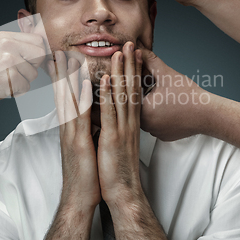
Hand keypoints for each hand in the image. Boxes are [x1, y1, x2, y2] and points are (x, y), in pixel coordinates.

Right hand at [0, 28, 46, 110]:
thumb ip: (17, 45)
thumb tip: (43, 45)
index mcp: (4, 37)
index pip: (38, 41)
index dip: (36, 54)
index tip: (26, 62)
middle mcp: (7, 45)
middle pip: (40, 55)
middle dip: (32, 67)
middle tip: (14, 72)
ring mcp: (7, 61)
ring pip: (33, 74)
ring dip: (23, 81)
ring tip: (4, 80)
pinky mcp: (8, 78)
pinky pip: (26, 87)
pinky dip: (17, 91)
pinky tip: (2, 88)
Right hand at [49, 51, 99, 208]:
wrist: (79, 198)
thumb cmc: (84, 173)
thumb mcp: (84, 145)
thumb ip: (84, 129)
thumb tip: (89, 117)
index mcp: (70, 128)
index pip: (64, 98)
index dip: (62, 78)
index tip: (62, 61)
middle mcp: (68, 127)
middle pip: (62, 95)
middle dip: (60, 72)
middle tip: (57, 50)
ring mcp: (72, 134)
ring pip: (69, 100)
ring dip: (69, 78)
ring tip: (68, 57)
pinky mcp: (79, 143)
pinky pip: (80, 117)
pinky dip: (81, 99)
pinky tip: (83, 84)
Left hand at [97, 42, 142, 204]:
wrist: (124, 193)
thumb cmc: (120, 170)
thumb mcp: (120, 143)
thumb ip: (118, 126)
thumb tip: (114, 115)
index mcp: (130, 124)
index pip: (133, 93)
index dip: (132, 73)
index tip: (131, 56)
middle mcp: (129, 123)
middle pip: (131, 90)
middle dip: (129, 66)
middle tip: (128, 45)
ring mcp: (122, 130)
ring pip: (122, 97)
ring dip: (120, 73)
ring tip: (119, 53)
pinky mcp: (114, 139)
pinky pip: (111, 113)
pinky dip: (109, 95)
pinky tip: (107, 80)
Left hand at [139, 46, 211, 140]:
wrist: (208, 114)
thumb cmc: (188, 96)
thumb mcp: (166, 74)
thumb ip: (149, 60)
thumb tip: (139, 49)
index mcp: (141, 111)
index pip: (131, 92)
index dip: (135, 80)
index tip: (142, 75)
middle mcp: (145, 125)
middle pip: (138, 104)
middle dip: (143, 91)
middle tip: (150, 81)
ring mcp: (155, 132)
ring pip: (147, 114)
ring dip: (150, 103)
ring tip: (160, 92)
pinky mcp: (164, 135)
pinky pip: (157, 122)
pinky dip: (160, 113)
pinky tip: (167, 104)